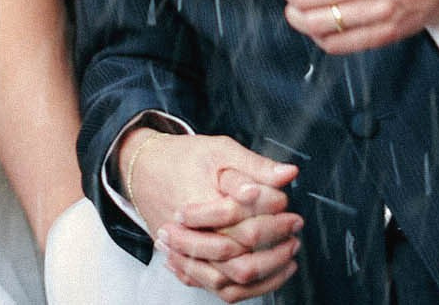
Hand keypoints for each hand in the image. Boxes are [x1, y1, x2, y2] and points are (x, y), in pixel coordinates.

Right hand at [120, 130, 302, 300]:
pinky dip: (248, 287)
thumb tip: (288, 174)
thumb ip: (255, 165)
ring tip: (287, 253)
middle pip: (239, 257)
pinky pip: (220, 289)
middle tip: (293, 228)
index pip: (243, 223)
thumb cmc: (181, 159)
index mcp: (198, 205)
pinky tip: (269, 274)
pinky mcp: (188, 266)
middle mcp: (189, 235)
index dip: (273, 217)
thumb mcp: (220, 150)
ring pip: (231, 280)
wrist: (145, 171)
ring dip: (266, 271)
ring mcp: (187, 255)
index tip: (289, 208)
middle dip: (274, 246)